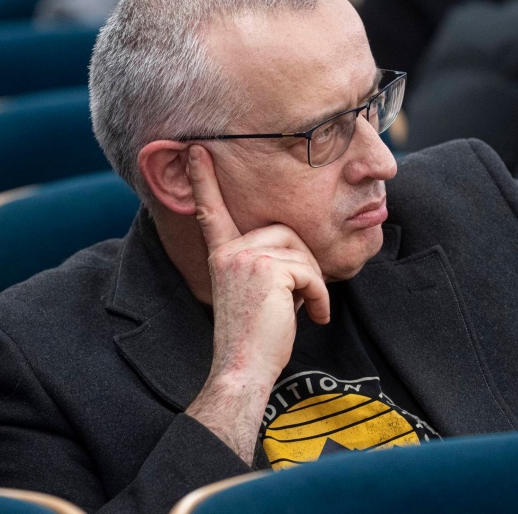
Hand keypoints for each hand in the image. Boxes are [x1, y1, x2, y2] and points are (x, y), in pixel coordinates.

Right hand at [184, 145, 329, 463]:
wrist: (243, 369)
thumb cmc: (255, 338)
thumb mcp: (255, 293)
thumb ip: (264, 265)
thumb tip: (296, 253)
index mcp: (223, 254)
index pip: (212, 210)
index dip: (205, 180)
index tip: (197, 148)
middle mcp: (229, 251)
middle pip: (287, 233)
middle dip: (304, 265)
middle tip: (304, 298)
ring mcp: (245, 258)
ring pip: (301, 252)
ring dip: (314, 283)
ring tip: (306, 309)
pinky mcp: (266, 269)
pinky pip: (310, 271)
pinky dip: (320, 296)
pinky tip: (313, 317)